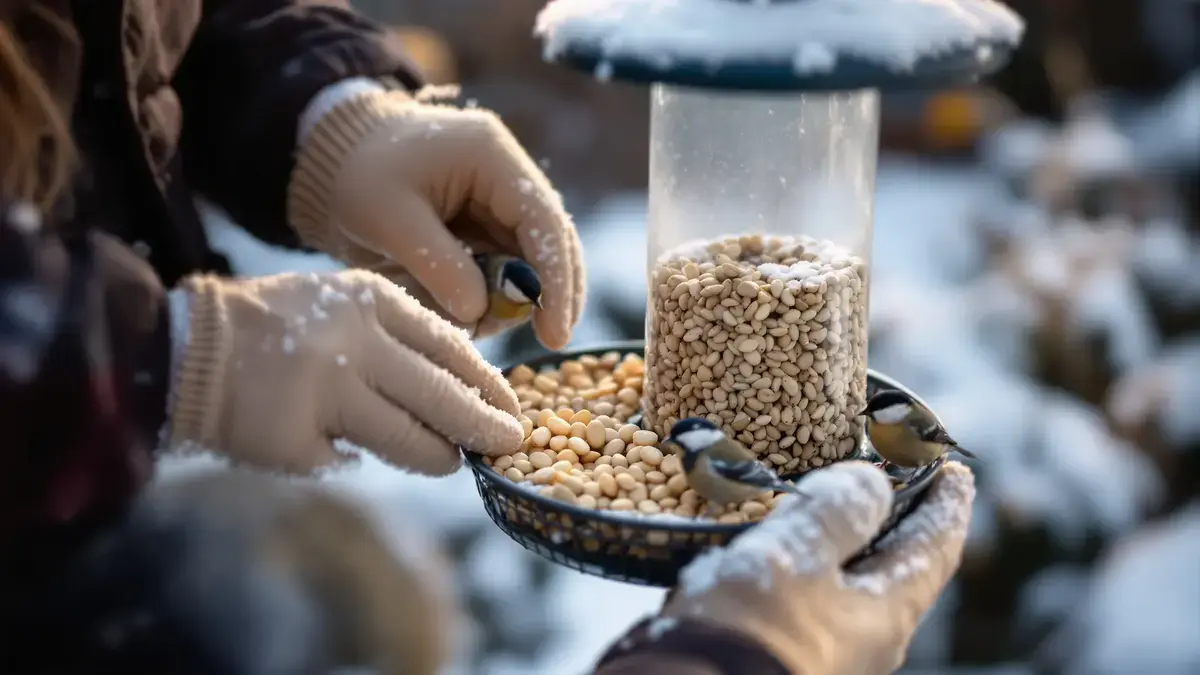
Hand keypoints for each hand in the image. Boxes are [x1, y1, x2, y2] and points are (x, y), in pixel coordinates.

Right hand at [166, 270, 523, 473]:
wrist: (185, 348)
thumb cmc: (279, 328)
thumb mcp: (345, 306)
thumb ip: (402, 338)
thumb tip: (468, 391)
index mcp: (371, 303)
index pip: (452, 348)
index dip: (489, 384)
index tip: (512, 407)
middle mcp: (354, 344)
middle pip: (444, 398)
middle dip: (484, 428)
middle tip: (507, 445)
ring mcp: (324, 394)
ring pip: (410, 441)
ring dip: (436, 456)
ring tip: (446, 460)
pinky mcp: (296, 439)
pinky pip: (348, 460)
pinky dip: (351, 457)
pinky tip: (336, 444)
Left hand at [288, 90, 584, 349]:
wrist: (332, 157)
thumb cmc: (356, 174)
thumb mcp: (388, 217)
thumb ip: (438, 264)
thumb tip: (480, 312)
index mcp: (491, 157)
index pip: (544, 221)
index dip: (557, 279)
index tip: (556, 331)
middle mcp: (507, 175)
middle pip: (553, 241)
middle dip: (551, 293)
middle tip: (550, 340)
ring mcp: (498, 201)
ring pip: (531, 259)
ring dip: (515, 298)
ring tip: (478, 325)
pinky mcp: (484, 224)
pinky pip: (503, 266)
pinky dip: (492, 295)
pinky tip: (470, 315)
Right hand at [663, 461, 974, 674]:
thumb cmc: (753, 627)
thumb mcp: (796, 553)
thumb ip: (837, 511)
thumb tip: (872, 483)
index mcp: (888, 613)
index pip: (935, 548)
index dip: (946, 505)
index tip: (956, 470)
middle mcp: (869, 639)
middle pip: (898, 569)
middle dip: (898, 521)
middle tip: (895, 480)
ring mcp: (831, 652)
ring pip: (854, 587)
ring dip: (850, 545)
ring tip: (833, 508)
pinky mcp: (789, 656)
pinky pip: (816, 601)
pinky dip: (813, 567)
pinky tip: (784, 552)